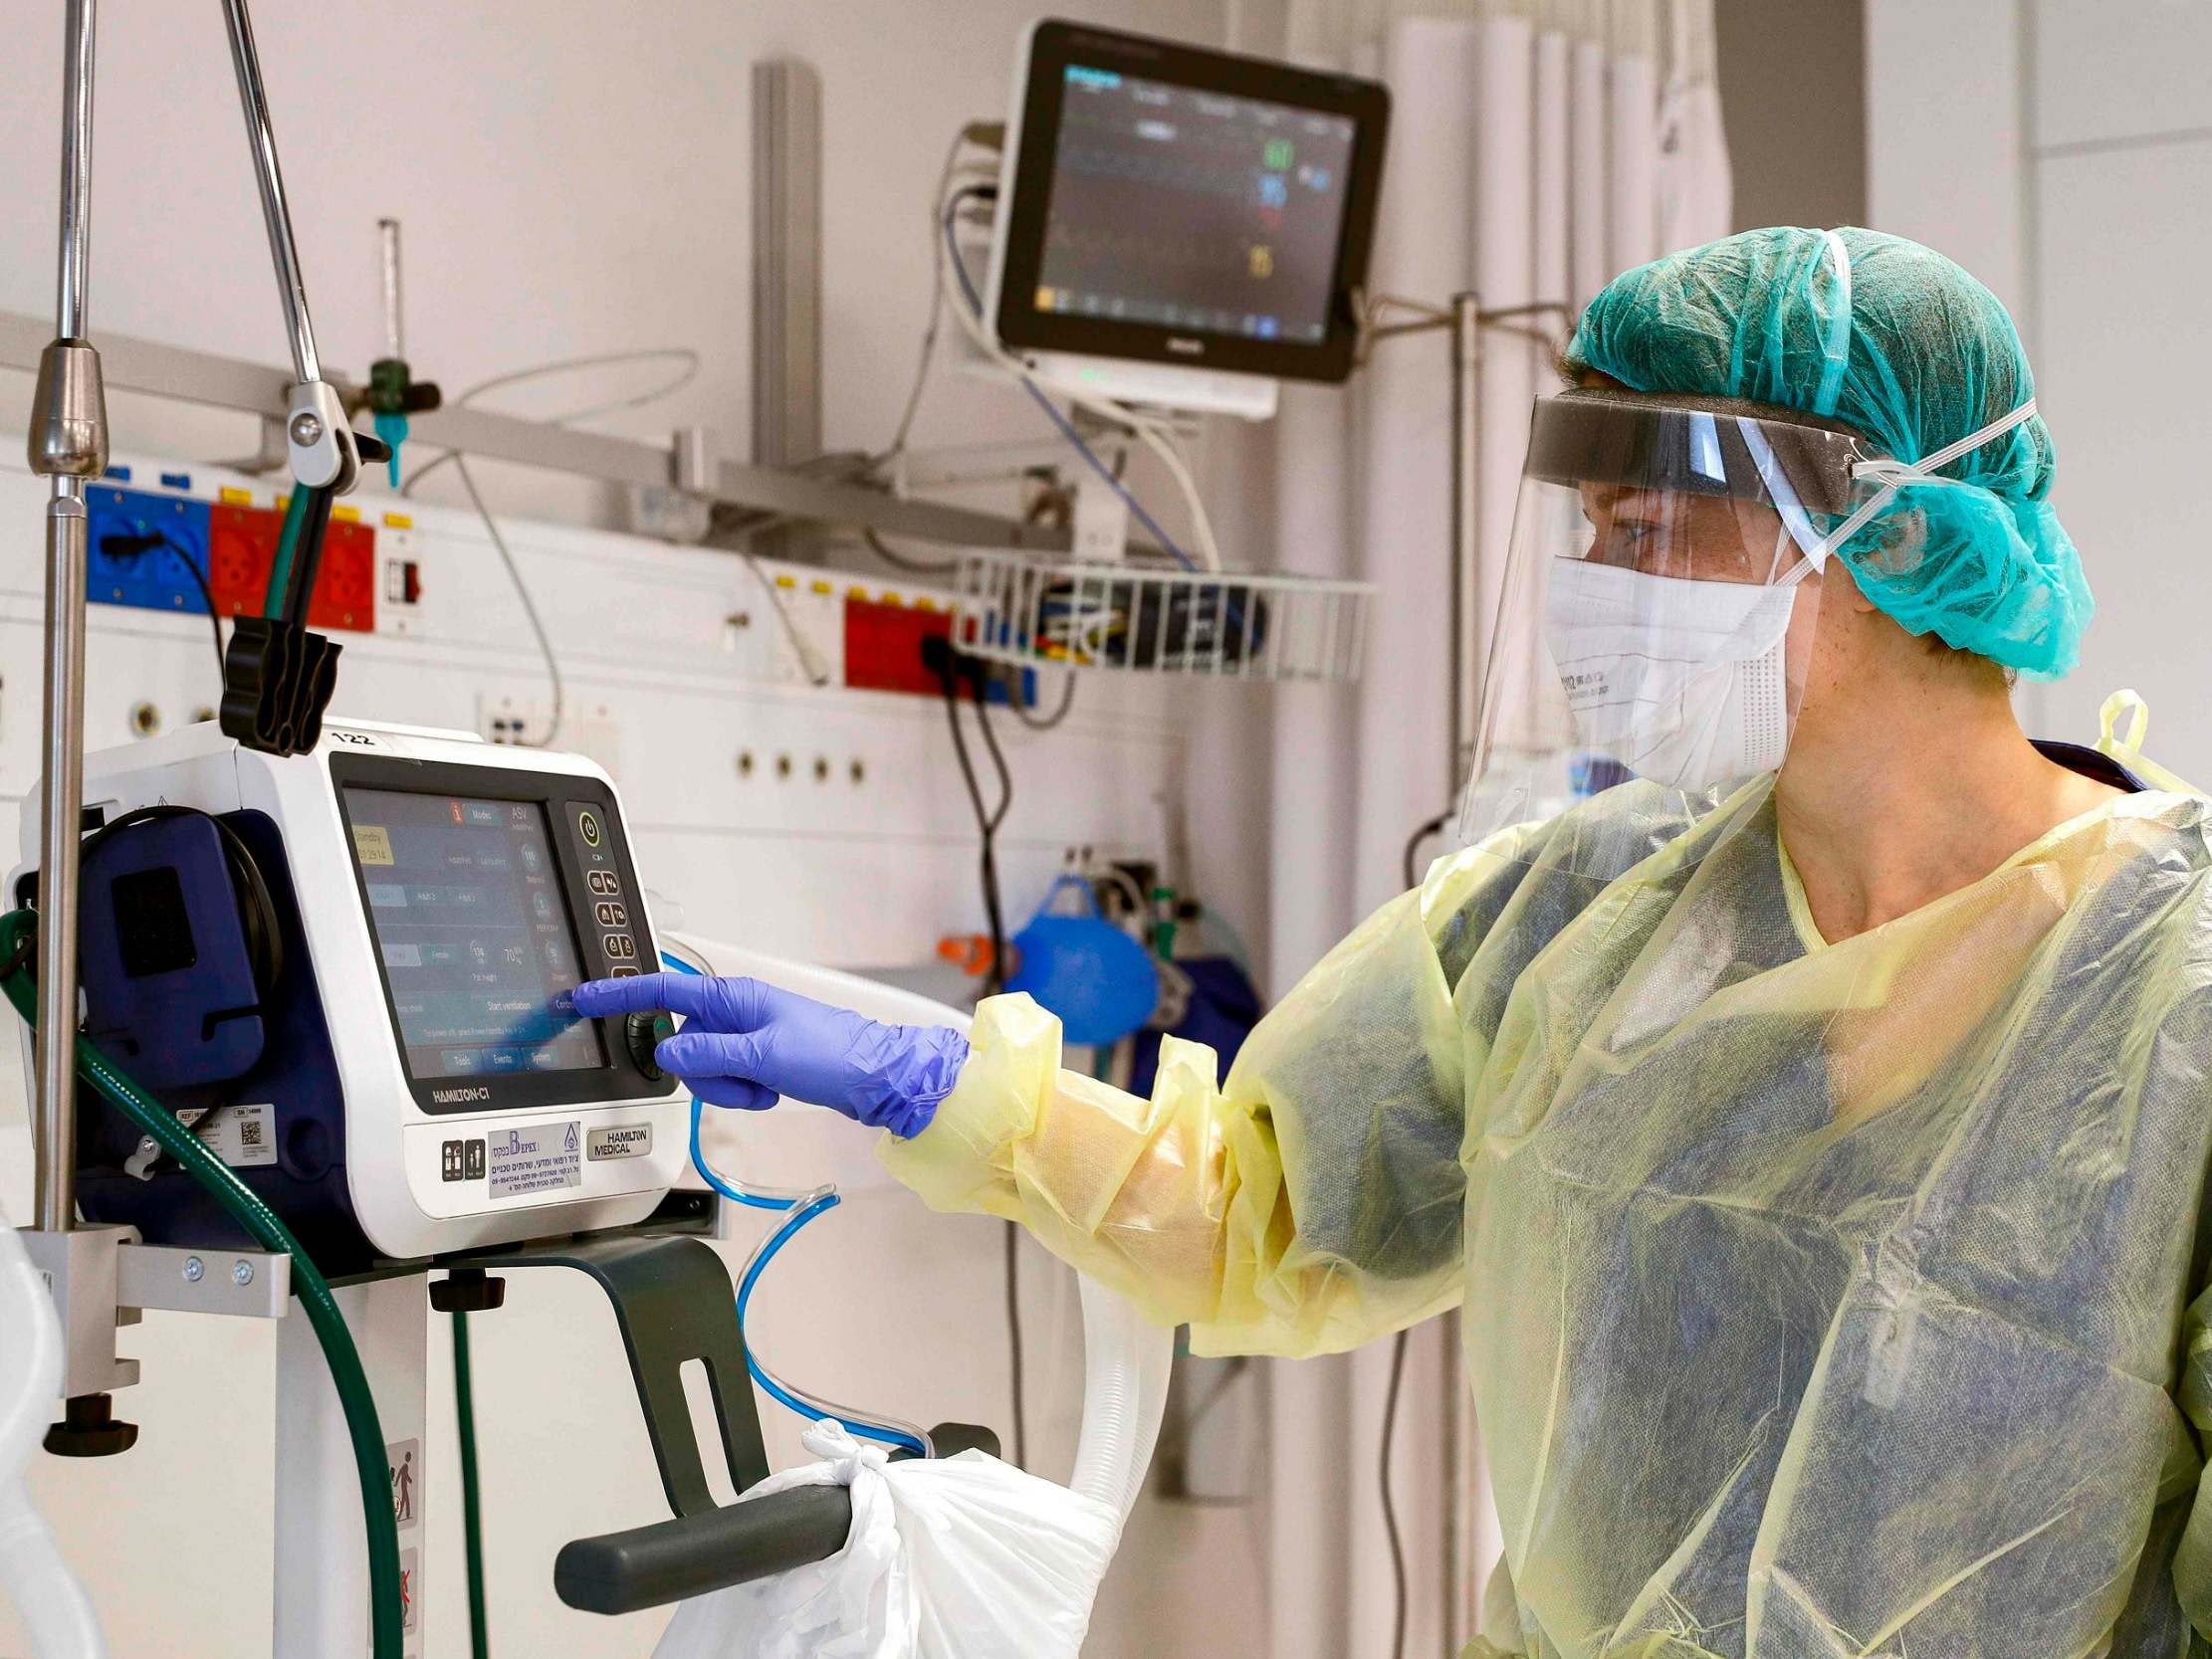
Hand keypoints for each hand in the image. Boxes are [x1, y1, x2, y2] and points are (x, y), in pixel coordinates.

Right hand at [570, 973, 966, 1138]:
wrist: (877, 1079)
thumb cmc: (834, 1056)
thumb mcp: (766, 1056)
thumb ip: (711, 1055)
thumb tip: (667, 1053)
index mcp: (736, 997)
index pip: (666, 992)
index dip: (624, 995)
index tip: (587, 997)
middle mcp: (737, 1013)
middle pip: (683, 1043)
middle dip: (706, 1072)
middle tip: (747, 1081)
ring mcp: (747, 1037)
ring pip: (703, 1068)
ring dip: (729, 1087)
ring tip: (767, 1086)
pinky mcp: (757, 1059)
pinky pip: (727, 1080)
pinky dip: (744, 1092)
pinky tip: (773, 1091)